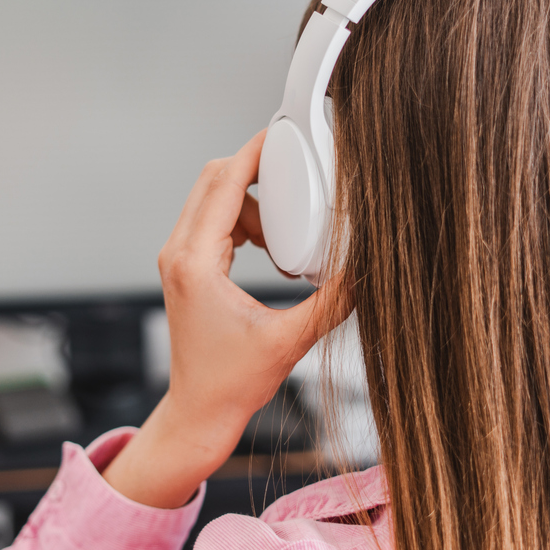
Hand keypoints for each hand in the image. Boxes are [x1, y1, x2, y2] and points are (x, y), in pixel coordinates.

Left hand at [102, 130, 349, 507]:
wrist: (199, 414)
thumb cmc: (232, 384)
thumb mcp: (291, 339)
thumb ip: (334, 300)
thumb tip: (371, 268)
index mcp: (195, 261)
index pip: (224, 182)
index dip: (256, 152)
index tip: (284, 135)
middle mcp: (179, 253)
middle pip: (214, 179)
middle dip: (259, 173)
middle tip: (299, 177)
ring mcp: (179, 259)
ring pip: (216, 200)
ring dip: (257, 205)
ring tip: (288, 240)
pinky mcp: (187, 269)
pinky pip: (215, 222)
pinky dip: (247, 224)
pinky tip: (274, 253)